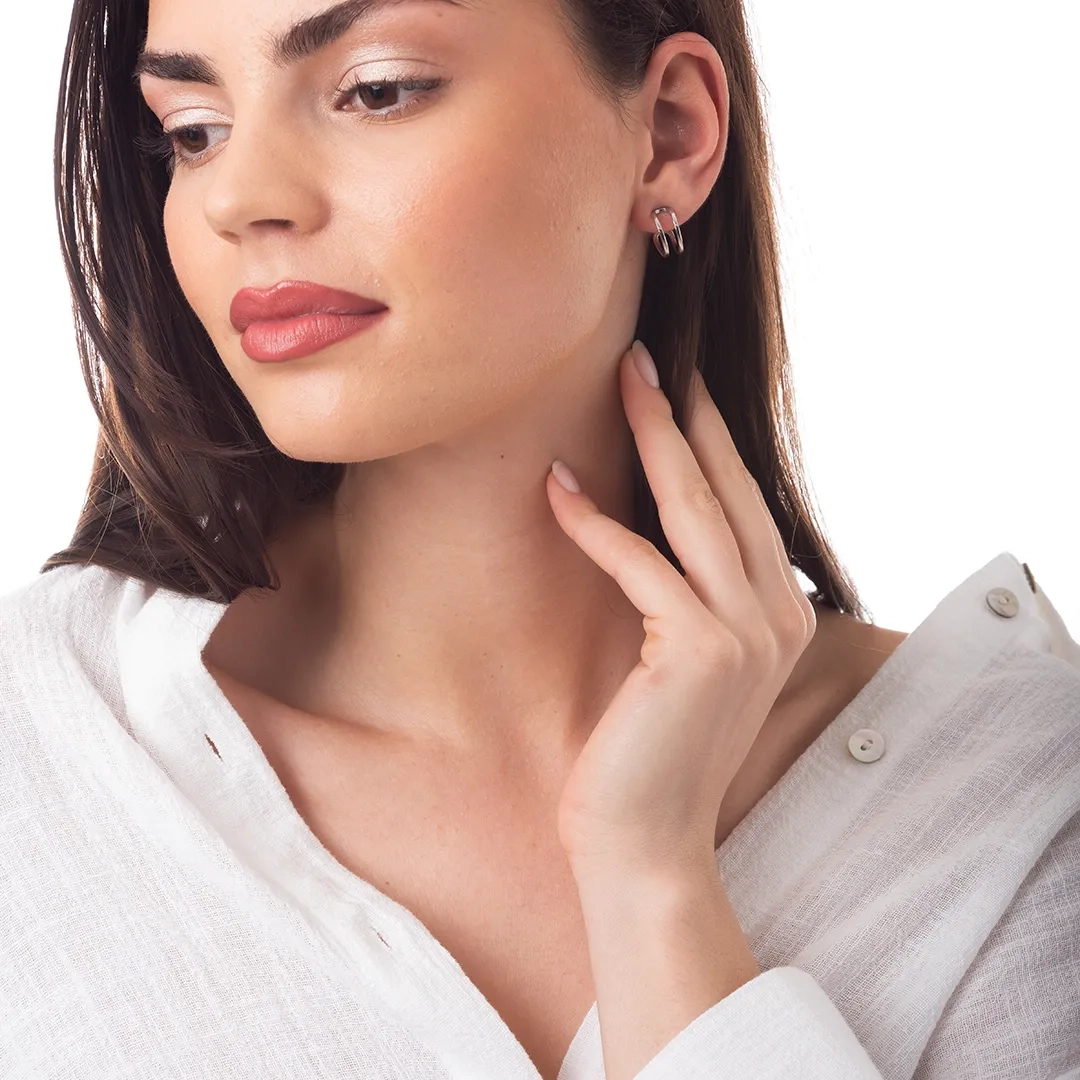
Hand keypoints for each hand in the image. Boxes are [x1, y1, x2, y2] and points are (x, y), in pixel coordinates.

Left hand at [546, 339, 816, 877]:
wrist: (645, 843)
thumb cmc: (650, 753)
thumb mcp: (683, 661)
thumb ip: (689, 596)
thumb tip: (650, 527)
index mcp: (778, 613)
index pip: (742, 504)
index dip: (711, 439)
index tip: (678, 383)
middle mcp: (776, 614)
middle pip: (725, 489)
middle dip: (685, 414)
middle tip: (646, 353)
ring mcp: (746, 631)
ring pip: (693, 509)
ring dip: (652, 436)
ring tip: (620, 377)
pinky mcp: (699, 650)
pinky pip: (639, 563)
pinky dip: (595, 522)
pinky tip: (556, 486)